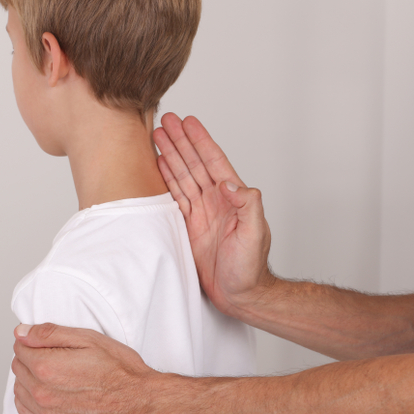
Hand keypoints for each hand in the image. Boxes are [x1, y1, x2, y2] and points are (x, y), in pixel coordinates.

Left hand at [12, 323, 160, 413]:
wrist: (141, 407)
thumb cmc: (122, 372)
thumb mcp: (90, 340)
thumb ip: (50, 334)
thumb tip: (21, 332)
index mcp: (47, 367)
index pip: (20, 348)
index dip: (31, 341)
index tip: (45, 342)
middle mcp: (42, 394)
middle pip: (18, 369)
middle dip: (30, 359)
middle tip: (53, 357)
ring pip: (20, 391)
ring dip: (29, 380)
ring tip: (53, 376)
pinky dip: (31, 402)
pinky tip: (47, 395)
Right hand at [154, 113, 273, 317]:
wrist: (239, 294)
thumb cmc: (251, 267)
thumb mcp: (256, 233)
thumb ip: (247, 204)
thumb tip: (229, 183)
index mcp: (232, 197)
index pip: (214, 161)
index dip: (201, 141)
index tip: (189, 122)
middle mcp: (215, 200)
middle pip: (194, 163)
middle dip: (180, 141)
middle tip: (166, 119)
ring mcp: (201, 212)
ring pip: (182, 176)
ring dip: (170, 155)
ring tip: (157, 135)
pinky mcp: (187, 226)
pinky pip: (174, 197)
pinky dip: (166, 179)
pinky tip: (158, 164)